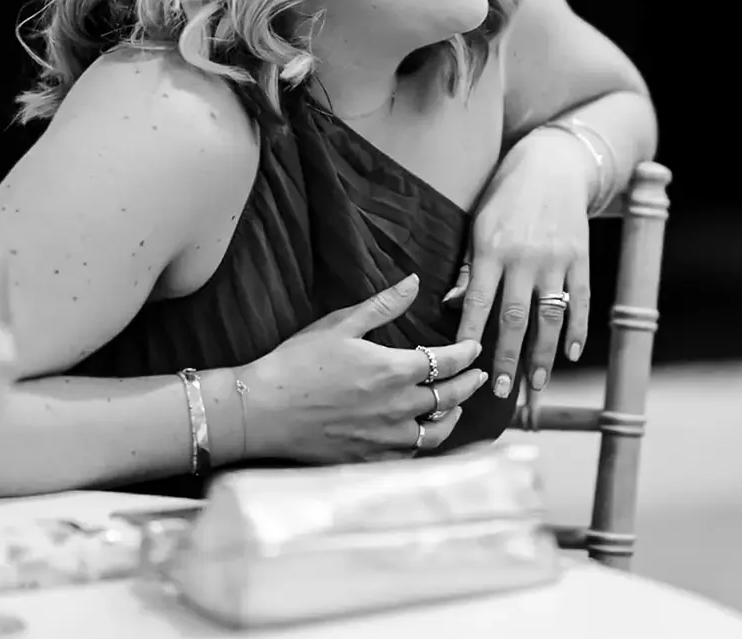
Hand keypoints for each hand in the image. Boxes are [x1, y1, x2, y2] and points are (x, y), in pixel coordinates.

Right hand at [240, 274, 488, 463]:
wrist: (262, 410)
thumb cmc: (297, 363)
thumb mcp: (340, 324)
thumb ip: (383, 305)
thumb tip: (414, 281)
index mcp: (394, 370)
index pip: (447, 362)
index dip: (466, 353)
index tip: (474, 348)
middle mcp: (398, 407)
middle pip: (449, 397)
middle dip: (469, 384)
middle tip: (479, 376)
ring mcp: (386, 438)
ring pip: (436, 432)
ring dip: (452, 417)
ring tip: (457, 408)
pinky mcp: (369, 459)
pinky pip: (410, 455)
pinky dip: (424, 443)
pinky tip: (422, 435)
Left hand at [446, 128, 594, 399]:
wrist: (552, 164)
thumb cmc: (505, 198)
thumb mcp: (478, 225)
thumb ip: (470, 268)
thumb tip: (451, 305)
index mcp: (492, 248)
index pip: (479, 300)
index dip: (470, 334)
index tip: (464, 364)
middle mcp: (525, 257)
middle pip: (516, 317)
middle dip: (508, 358)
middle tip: (502, 391)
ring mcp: (557, 259)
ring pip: (551, 316)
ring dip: (544, 355)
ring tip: (537, 385)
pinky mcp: (582, 257)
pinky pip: (581, 300)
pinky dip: (578, 329)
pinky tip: (571, 353)